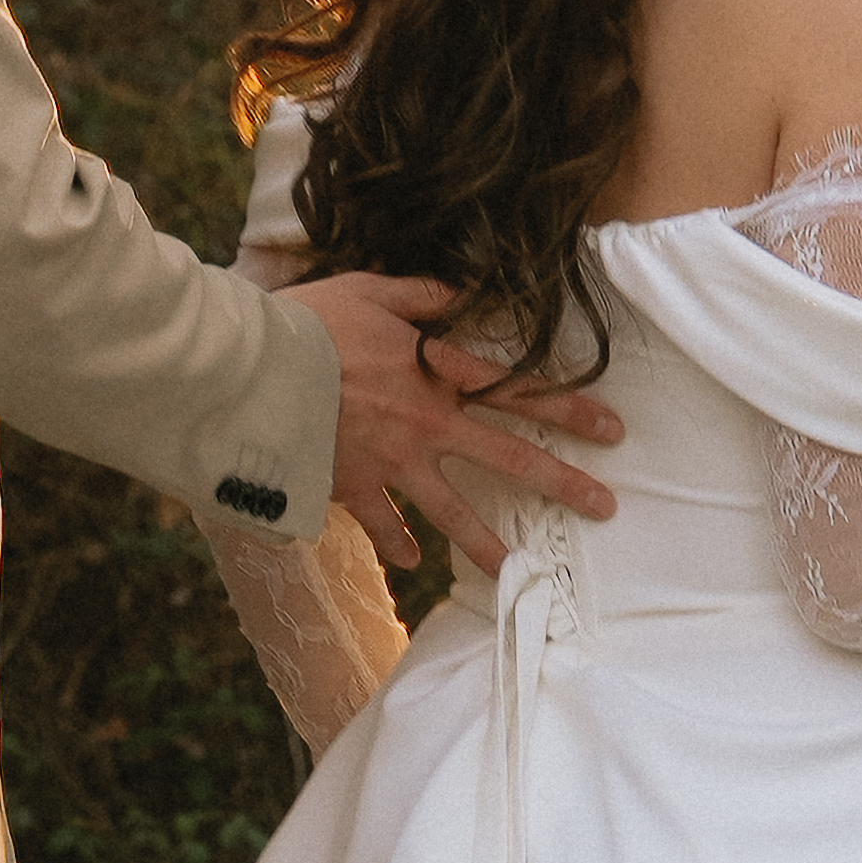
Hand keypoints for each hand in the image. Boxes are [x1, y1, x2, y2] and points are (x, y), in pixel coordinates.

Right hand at [299, 265, 624, 571]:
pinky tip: (411, 563)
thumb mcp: (368, 289)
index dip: (569, 409)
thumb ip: (421, 293)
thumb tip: (463, 288)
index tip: (611, 429)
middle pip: (507, 458)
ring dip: (489, 545)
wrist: (250, 372)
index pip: (518, 392)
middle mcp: (426, 426)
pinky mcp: (351, 488)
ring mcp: (391, 464)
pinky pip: (381, 527)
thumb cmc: (308, 323)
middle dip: (561, 483)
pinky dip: (395, 546)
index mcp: (436, 374)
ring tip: (519, 573)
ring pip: (453, 513)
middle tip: (604, 507)